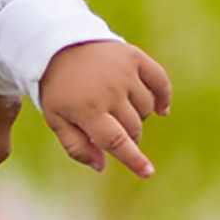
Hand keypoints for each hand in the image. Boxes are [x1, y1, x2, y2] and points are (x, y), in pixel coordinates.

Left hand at [39, 39, 171, 177]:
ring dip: (138, 116)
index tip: (148, 172)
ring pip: (146, 108)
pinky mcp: (134, 57)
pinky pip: (160, 82)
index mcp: (87, 110)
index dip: (133, 159)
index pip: (116, 141)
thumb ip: (76, 146)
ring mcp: (124, 73)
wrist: (58, 47)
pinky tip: (160, 110)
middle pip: (133, 128)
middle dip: (127, 136)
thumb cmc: (59, 90)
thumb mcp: (56, 120)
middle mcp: (108, 91)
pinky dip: (163, 97)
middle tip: (113, 130)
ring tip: (119, 110)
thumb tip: (101, 166)